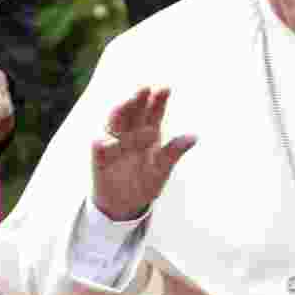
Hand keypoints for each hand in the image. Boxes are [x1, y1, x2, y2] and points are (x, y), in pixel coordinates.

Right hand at [92, 86, 196, 221]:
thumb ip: (173, 152)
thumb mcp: (162, 169)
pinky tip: (114, 140)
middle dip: (138, 100)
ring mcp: (114, 143)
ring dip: (121, 111)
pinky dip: (107, 143)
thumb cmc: (144, 183)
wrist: (124, 206)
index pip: (153, 112)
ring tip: (129, 102)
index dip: (159, 100)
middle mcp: (130, 134)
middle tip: (146, 88)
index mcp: (147, 133)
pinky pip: (101, 147)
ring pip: (114, 122)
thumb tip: (194, 136)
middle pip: (133, 112)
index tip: (166, 88)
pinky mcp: (100, 158)